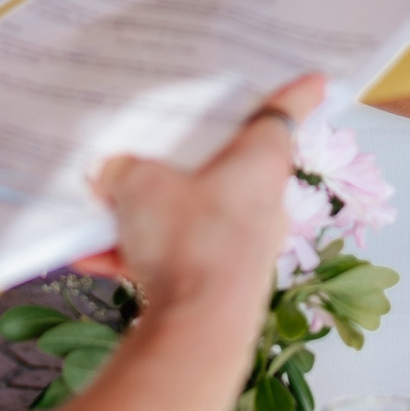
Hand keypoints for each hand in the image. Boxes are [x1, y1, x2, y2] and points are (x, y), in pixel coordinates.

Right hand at [73, 75, 322, 341]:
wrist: (197, 332)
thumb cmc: (188, 241)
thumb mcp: (141, 186)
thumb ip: (124, 170)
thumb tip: (112, 174)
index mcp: (260, 162)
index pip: (284, 112)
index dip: (296, 91)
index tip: (316, 78)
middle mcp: (261, 202)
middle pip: (228, 166)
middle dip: (188, 161)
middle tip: (160, 145)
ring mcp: (243, 246)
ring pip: (193, 216)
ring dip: (149, 216)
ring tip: (103, 213)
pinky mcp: (220, 284)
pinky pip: (176, 257)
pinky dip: (139, 256)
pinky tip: (93, 259)